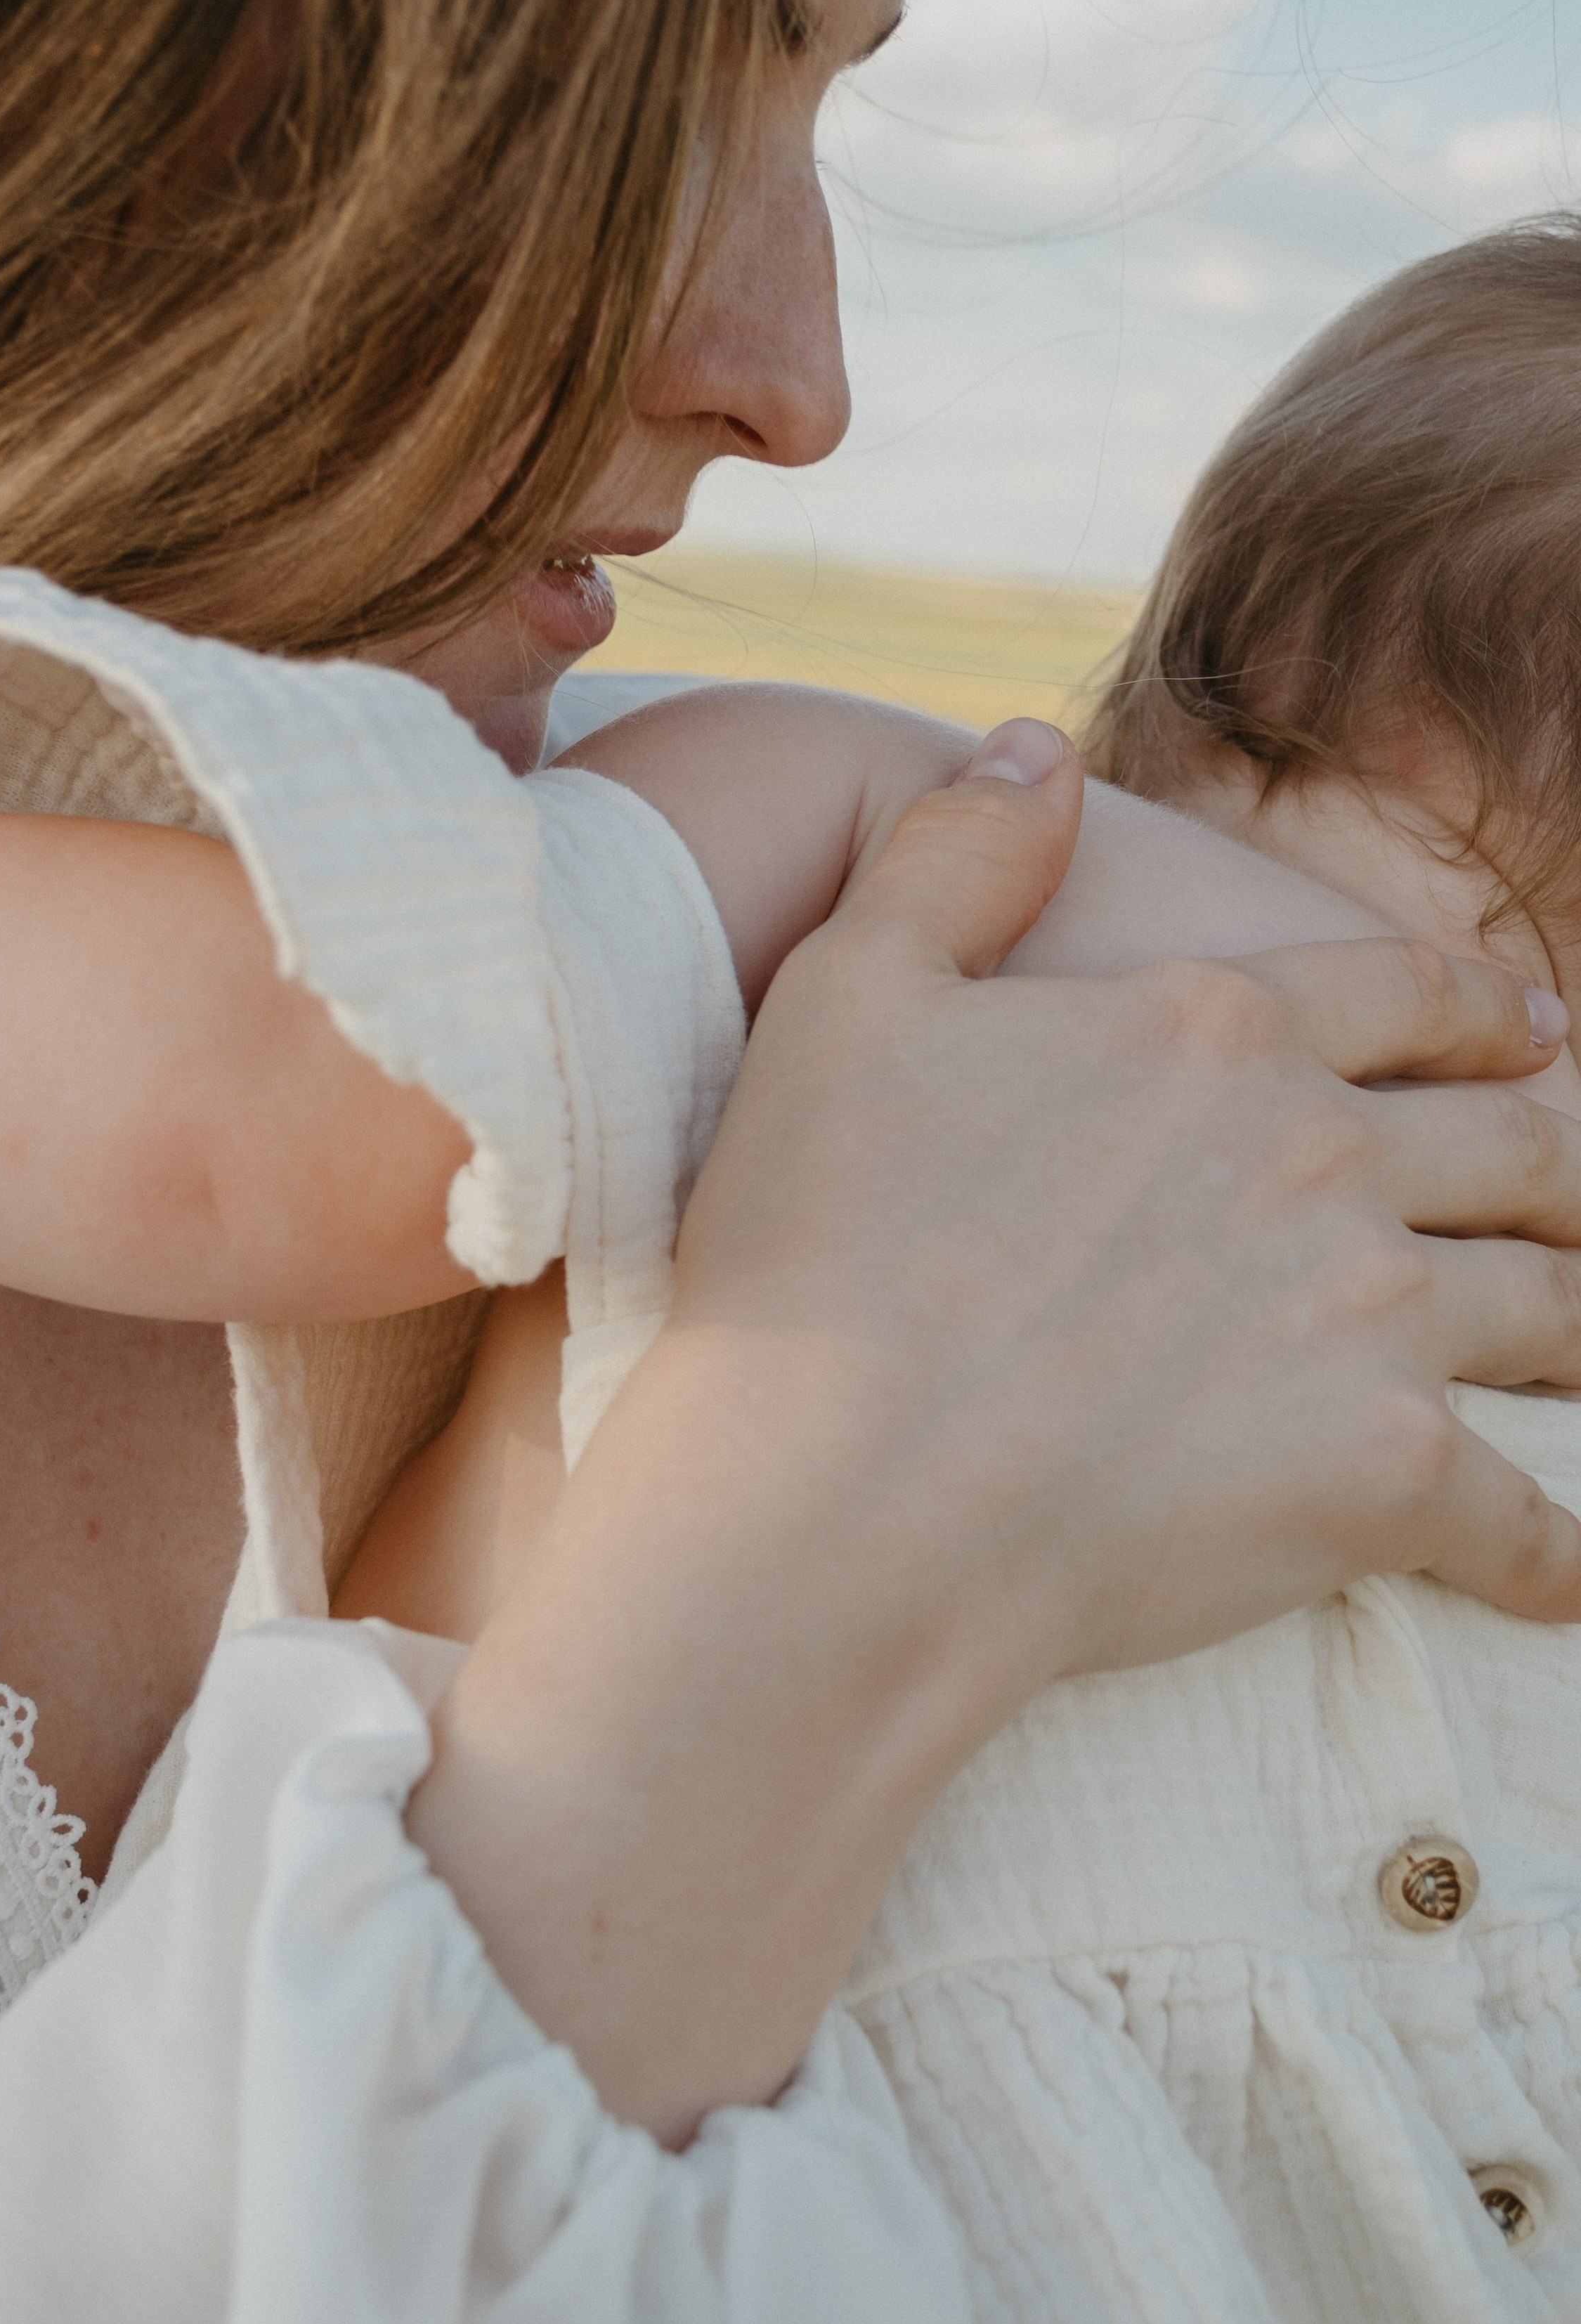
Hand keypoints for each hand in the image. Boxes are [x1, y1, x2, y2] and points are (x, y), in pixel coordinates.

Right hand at [419, 730, 1580, 2136]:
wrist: (837, 1485)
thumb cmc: (818, 1246)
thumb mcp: (846, 995)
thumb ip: (953, 855)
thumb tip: (1032, 746)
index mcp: (1217, 1028)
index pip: (1404, 994)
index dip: (1475, 1008)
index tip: (1529, 1029)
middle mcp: (1324, 1154)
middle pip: (1511, 1143)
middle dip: (1559, 1160)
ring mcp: (1370, 1314)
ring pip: (1544, 1309)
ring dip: (1574, 1325)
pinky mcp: (1384, 1475)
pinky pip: (1518, 1521)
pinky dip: (1547, 1551)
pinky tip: (1558, 1577)